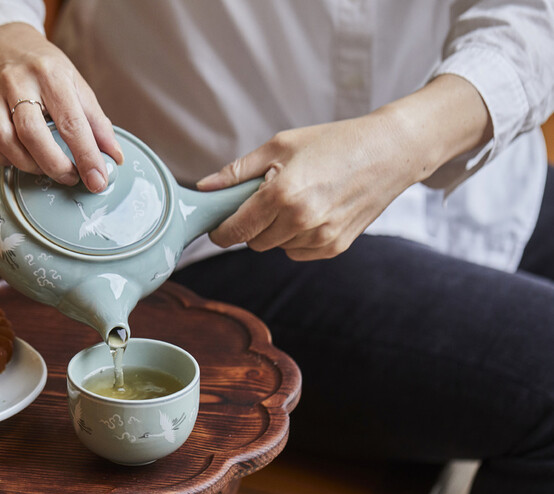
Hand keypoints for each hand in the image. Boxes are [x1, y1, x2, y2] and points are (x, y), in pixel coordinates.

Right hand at [0, 23, 123, 192]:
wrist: (4, 45)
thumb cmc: (46, 69)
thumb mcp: (76, 84)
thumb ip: (96, 121)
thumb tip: (113, 157)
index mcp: (51, 75)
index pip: (71, 122)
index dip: (86, 156)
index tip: (98, 181)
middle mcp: (18, 82)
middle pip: (32, 133)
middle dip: (55, 165)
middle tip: (70, 177)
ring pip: (4, 141)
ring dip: (27, 165)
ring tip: (45, 167)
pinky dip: (2, 159)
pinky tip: (18, 158)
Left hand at [198, 74, 490, 260]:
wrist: (390, 151)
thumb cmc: (334, 142)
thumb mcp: (280, 146)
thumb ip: (237, 171)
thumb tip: (204, 188)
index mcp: (282, 194)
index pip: (236, 229)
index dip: (221, 231)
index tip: (217, 227)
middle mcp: (301, 220)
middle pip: (253, 242)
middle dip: (252, 226)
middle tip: (265, 200)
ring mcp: (321, 237)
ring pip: (276, 247)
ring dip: (276, 231)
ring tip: (297, 200)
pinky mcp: (335, 247)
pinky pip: (297, 252)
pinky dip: (296, 238)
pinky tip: (313, 212)